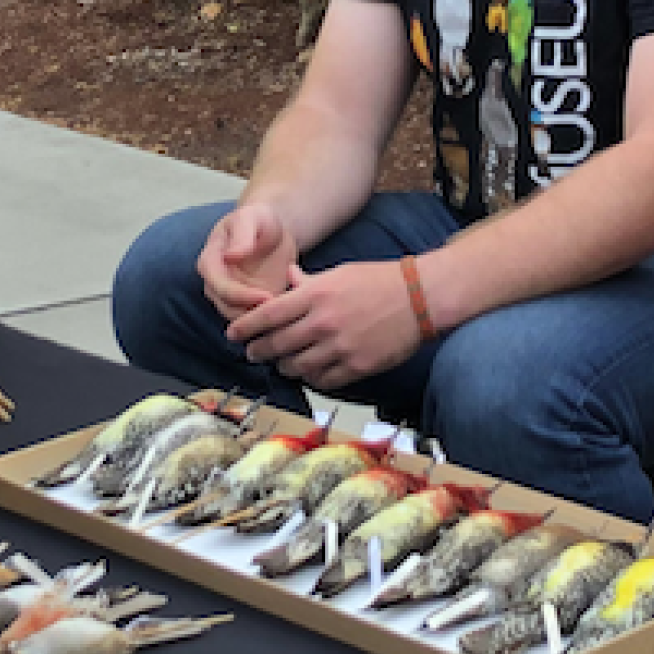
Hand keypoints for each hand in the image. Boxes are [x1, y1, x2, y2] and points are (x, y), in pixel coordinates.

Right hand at [198, 205, 301, 321]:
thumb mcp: (251, 218)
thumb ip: (241, 235)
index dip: (241, 296)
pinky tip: (290, 313)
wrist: (272, 232)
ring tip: (288, 313)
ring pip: (241, 321)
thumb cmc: (258, 220)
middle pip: (228, 310)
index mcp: (210, 263)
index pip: (220, 287)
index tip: (267, 297)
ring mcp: (230, 298)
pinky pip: (256, 321)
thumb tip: (230, 255)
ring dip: (263, 321)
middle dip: (254, 314)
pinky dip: (271, 321)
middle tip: (283, 310)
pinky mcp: (247, 306)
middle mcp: (215, 284)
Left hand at [228, 258, 428, 390]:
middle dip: (258, 351)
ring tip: (280, 364)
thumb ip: (309, 282)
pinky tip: (308, 373)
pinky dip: (311, 378)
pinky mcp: (356, 366)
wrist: (420, 297)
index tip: (233, 335)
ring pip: (296, 366)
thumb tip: (287, 279)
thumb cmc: (379, 280)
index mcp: (315, 295)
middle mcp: (322, 323)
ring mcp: (339, 347)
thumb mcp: (339, 273)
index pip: (267, 315)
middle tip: (252, 353)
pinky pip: (323, 380)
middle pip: (276, 345)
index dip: (245, 328)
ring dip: (283, 367)